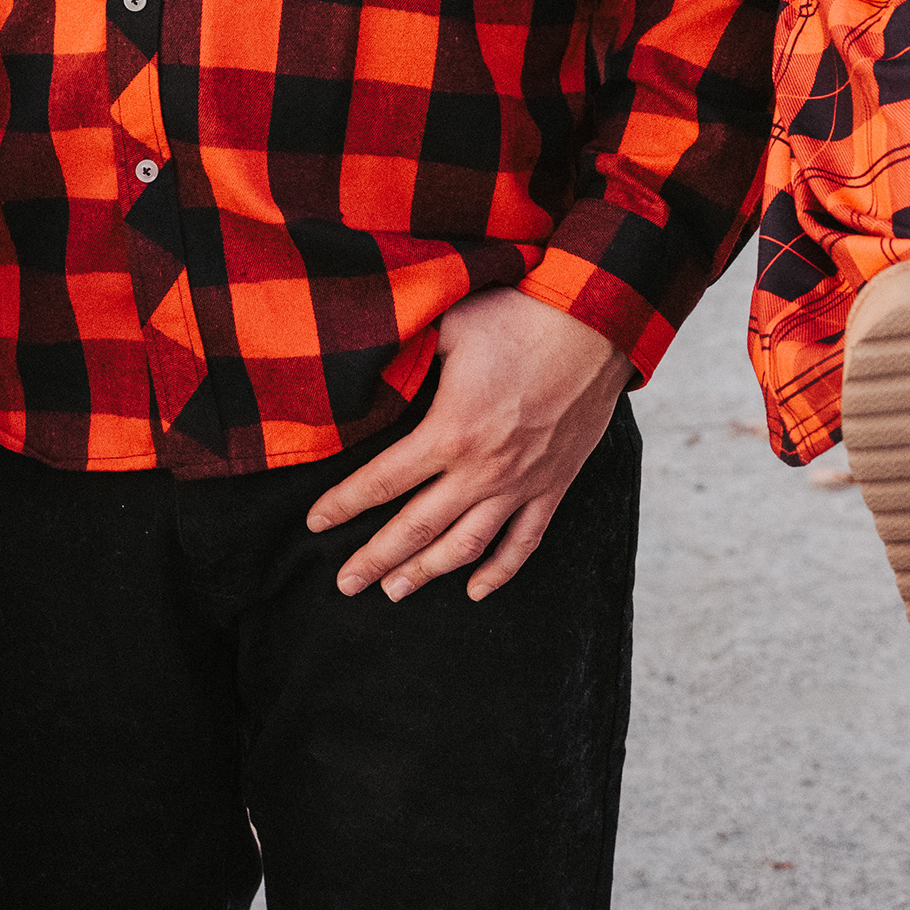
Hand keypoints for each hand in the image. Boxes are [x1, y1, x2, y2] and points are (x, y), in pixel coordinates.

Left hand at [313, 287, 628, 603]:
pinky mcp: (553, 486)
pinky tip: (474, 591)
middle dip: (375, 559)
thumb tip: (376, 368)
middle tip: (346, 584)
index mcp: (449, 432)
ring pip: (466, 546)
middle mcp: (482, 470)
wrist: (594, 326)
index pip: (382, 481)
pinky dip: (499, 572)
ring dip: (427, 573)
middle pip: (416, 528)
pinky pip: (524, 542)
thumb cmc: (517, 318)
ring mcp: (521, 484)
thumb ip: (411, 358)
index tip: (315, 523)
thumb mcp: (449, 329)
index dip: (344, 505)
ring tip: (395, 592)